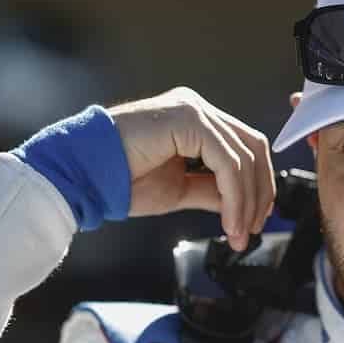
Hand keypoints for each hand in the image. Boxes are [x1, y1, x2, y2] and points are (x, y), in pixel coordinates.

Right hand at [107, 87, 275, 248]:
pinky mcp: (187, 118)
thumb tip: (239, 203)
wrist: (84, 175)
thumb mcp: (179, 189)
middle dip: (259, 193)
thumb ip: (210, 189)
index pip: (244, 148)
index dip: (258, 185)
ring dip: (246, 202)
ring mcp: (193, 110)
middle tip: (253, 229)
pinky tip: (228, 220)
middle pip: (252, 148)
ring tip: (237, 233)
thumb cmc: (120, 179)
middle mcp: (196, 109)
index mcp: (195, 121)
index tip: (256, 220)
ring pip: (243, 156)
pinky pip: (226, 161)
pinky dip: (234, 195)